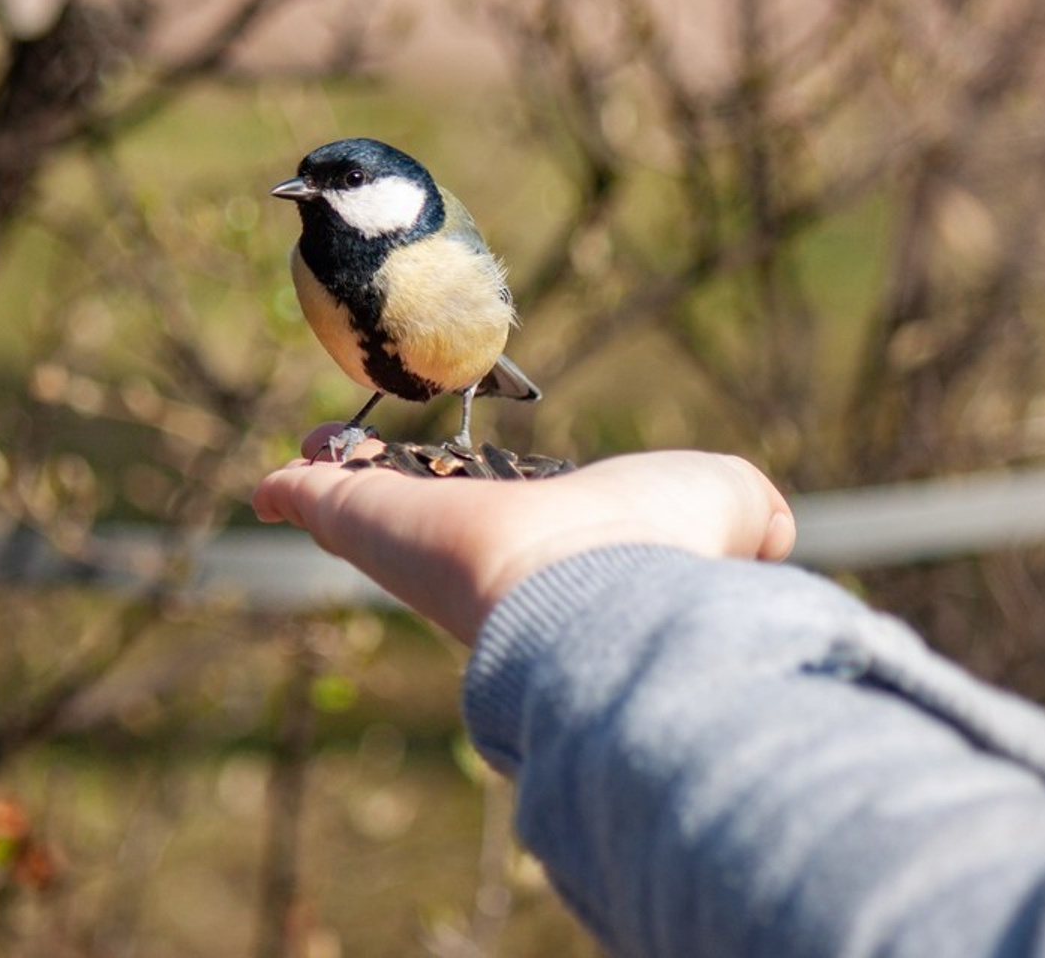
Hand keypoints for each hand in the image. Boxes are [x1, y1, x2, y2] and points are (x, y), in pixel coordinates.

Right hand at [253, 426, 795, 644]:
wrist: (596, 593)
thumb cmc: (666, 551)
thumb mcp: (731, 504)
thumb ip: (754, 512)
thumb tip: (776, 532)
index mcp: (552, 540)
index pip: (510, 517)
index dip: (494, 496)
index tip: (484, 485)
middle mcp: (480, 547)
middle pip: (427, 515)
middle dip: (402, 495)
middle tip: (377, 468)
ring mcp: (420, 539)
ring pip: (368, 510)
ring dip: (342, 484)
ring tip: (317, 452)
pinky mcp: (370, 524)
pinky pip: (318, 504)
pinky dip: (292, 490)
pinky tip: (268, 482)